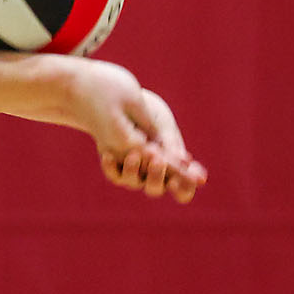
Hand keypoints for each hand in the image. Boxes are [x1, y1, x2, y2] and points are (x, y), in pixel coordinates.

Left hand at [95, 88, 207, 202]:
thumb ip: (172, 144)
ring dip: (133, 170)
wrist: (127, 103)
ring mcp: (134, 174)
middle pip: (155, 189)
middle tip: (157, 161)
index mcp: (174, 169)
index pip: (183, 190)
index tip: (177, 179)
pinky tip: (109, 155)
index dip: (183, 189)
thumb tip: (184, 161)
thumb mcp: (164, 126)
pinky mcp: (115, 168)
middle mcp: (153, 176)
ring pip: (133, 183)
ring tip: (133, 154)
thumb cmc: (153, 116)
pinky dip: (111, 167)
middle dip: (156, 177)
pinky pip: (113, 175)